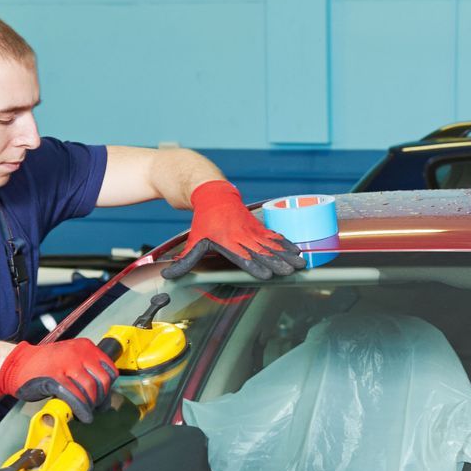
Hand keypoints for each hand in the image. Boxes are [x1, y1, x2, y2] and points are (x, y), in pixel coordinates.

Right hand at [0, 338, 118, 420]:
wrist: (17, 364)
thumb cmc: (44, 364)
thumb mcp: (70, 358)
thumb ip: (87, 370)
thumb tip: (103, 394)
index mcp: (85, 347)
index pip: (109, 369)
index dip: (108, 388)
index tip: (103, 398)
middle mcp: (78, 353)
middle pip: (101, 380)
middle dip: (100, 399)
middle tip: (95, 408)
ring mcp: (66, 364)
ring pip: (89, 389)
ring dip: (90, 405)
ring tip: (86, 413)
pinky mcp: (54, 377)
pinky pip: (73, 395)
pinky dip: (80, 408)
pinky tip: (81, 415)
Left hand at [161, 181, 303, 280]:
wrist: (214, 195)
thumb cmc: (205, 221)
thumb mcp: (195, 239)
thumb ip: (186, 260)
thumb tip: (169, 276)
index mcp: (228, 241)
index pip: (243, 256)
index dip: (255, 265)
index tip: (267, 274)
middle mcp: (243, 236)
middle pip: (263, 252)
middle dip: (279, 262)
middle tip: (292, 271)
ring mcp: (253, 230)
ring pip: (273, 244)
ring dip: (287, 254)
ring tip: (301, 263)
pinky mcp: (259, 226)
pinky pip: (275, 236)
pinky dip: (287, 243)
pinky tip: (297, 250)